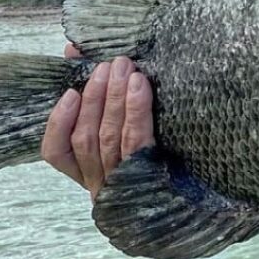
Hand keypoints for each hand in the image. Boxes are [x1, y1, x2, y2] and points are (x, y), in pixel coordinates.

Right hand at [40, 44, 154, 199]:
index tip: (69, 92)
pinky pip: (139, 140)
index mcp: (89, 176)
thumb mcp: (127, 139)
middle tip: (108, 65)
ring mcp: (124, 184)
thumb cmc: (160, 166)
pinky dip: (135, 111)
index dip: (58, 121)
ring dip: (114, 97)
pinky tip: (137, 87)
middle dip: (95, 96)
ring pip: (109, 136)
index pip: (57, 153)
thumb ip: (101, 100)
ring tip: (122, 68)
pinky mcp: (151, 177)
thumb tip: (75, 50)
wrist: (202, 208)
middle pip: (86, 137)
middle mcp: (101, 184)